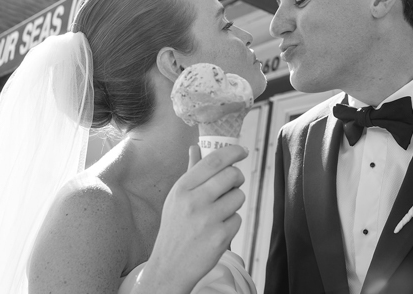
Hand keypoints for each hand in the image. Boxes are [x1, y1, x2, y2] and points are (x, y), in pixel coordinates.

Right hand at [143, 145, 247, 292]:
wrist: (170, 266)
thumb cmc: (175, 227)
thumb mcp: (176, 197)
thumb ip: (191, 172)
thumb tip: (196, 147)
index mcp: (182, 188)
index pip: (214, 161)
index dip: (232, 152)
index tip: (242, 151)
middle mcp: (194, 201)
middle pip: (232, 175)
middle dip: (237, 178)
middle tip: (232, 185)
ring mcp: (208, 220)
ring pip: (239, 197)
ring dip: (234, 202)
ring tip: (219, 212)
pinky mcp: (220, 237)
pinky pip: (238, 219)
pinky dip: (232, 223)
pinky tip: (217, 230)